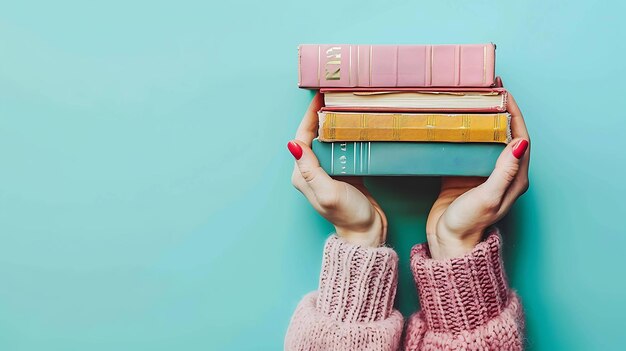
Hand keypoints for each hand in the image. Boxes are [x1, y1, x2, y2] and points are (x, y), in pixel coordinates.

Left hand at [288, 93, 386, 246]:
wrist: (367, 234)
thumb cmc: (348, 215)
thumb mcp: (327, 192)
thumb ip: (310, 169)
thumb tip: (292, 144)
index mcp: (303, 174)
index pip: (302, 137)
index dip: (310, 116)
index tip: (319, 96)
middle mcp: (312, 171)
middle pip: (314, 136)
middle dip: (321, 115)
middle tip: (333, 95)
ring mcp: (328, 172)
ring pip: (329, 140)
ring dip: (335, 123)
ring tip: (344, 104)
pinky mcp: (344, 172)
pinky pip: (342, 148)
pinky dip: (347, 134)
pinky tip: (355, 124)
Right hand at [426, 93, 530, 258]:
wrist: (447, 242)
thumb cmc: (469, 224)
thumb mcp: (488, 197)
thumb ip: (503, 171)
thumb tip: (520, 142)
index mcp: (514, 177)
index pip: (519, 137)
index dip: (513, 112)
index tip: (503, 93)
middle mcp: (501, 173)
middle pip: (503, 133)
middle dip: (497, 109)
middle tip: (486, 89)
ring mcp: (481, 173)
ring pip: (483, 138)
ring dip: (479, 118)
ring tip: (470, 99)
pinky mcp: (462, 174)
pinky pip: (465, 147)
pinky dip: (462, 131)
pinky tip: (452, 121)